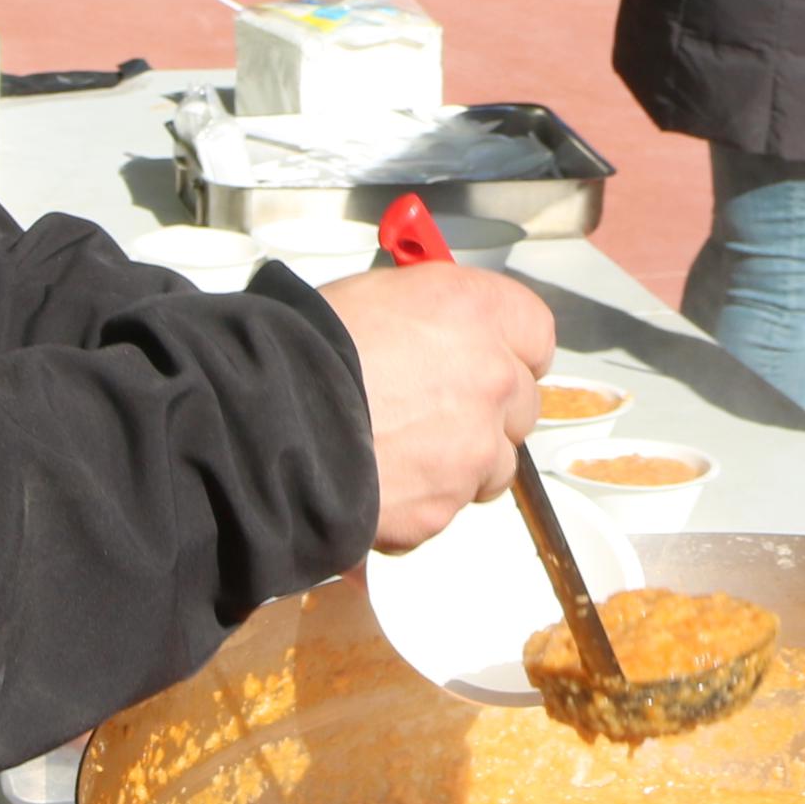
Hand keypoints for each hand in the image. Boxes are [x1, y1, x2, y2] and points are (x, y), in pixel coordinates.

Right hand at [317, 263, 553, 550]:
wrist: (269, 418)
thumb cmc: (309, 348)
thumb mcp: (378, 296)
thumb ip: (432, 316)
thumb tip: (441, 329)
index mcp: (477, 312)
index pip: (535, 333)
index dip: (510, 349)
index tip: (491, 357)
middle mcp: (492, 378)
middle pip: (520, 403)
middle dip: (486, 411)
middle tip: (434, 409)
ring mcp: (476, 450)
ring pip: (492, 465)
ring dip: (459, 463)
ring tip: (396, 449)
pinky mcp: (445, 506)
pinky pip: (445, 508)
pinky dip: (419, 501)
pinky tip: (376, 478)